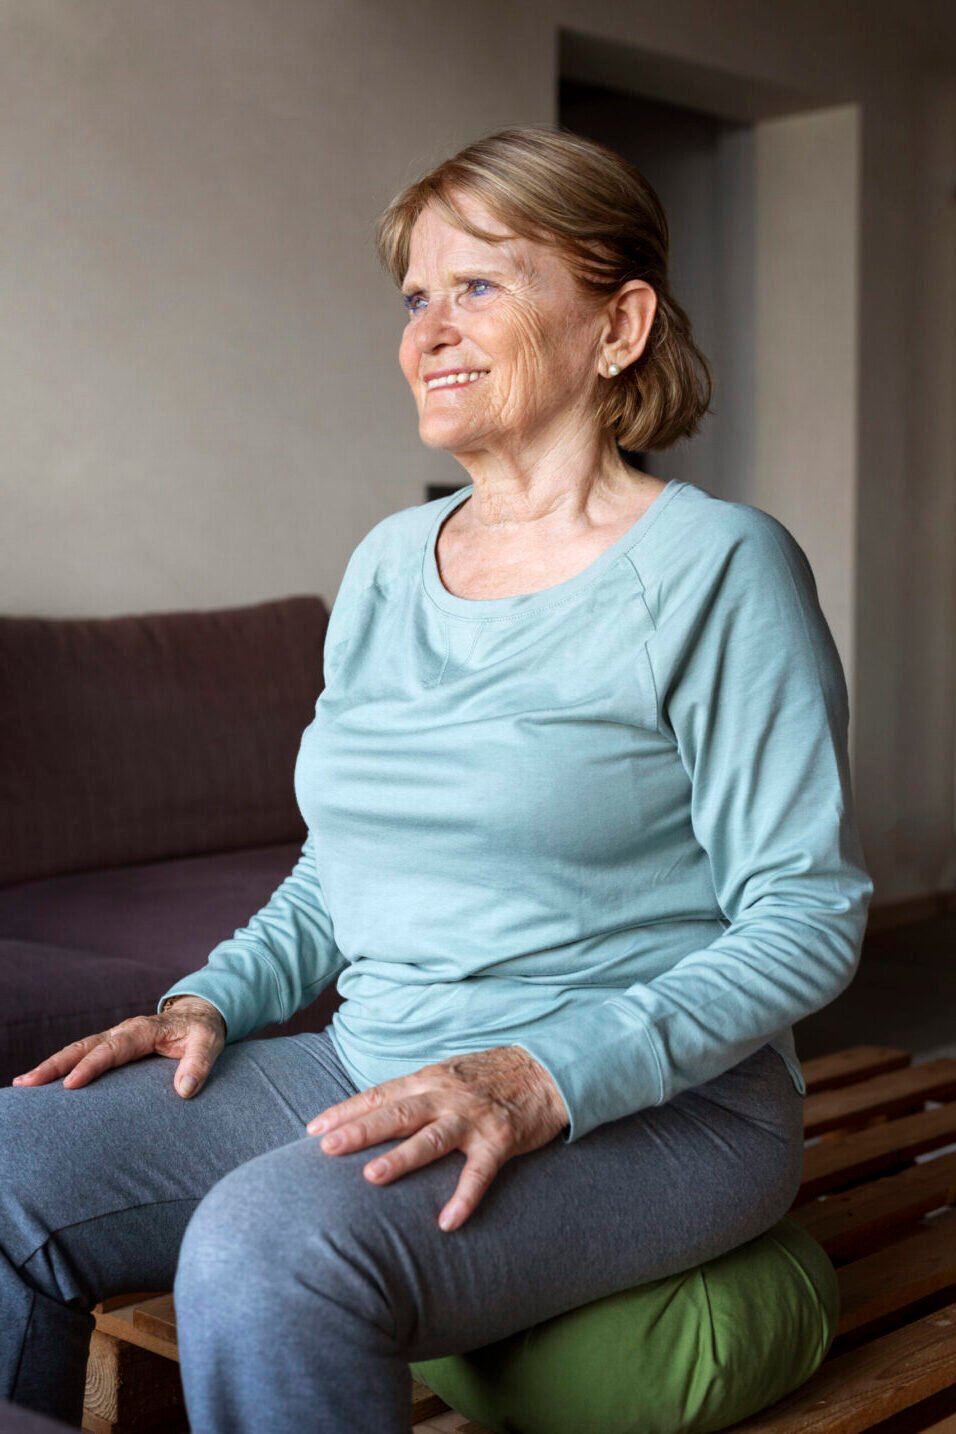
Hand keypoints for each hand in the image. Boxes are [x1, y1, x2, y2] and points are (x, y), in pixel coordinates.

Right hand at [9, 995, 226, 1098]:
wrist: (200, 1014)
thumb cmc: (203, 1031)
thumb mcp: (209, 1044)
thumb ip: (198, 1065)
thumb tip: (185, 1091)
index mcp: (144, 1030)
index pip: (113, 1049)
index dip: (91, 1066)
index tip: (70, 1084)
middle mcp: (123, 1031)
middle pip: (84, 1046)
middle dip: (55, 1064)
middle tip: (27, 1082)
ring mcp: (115, 1038)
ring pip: (78, 1049)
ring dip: (51, 1065)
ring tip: (23, 1083)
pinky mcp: (112, 1046)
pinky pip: (83, 1054)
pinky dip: (62, 1065)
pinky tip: (43, 1082)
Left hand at [305, 1045, 568, 1231]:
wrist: (546, 1070)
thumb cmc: (490, 1076)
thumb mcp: (447, 1074)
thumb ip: (414, 1095)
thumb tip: (372, 1115)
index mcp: (429, 1079)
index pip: (379, 1095)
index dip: (346, 1111)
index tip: (313, 1130)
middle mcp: (446, 1095)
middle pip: (396, 1113)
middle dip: (359, 1130)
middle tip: (326, 1149)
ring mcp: (473, 1117)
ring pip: (431, 1138)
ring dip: (401, 1157)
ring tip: (372, 1176)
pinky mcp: (501, 1140)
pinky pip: (479, 1172)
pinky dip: (464, 1197)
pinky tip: (447, 1222)